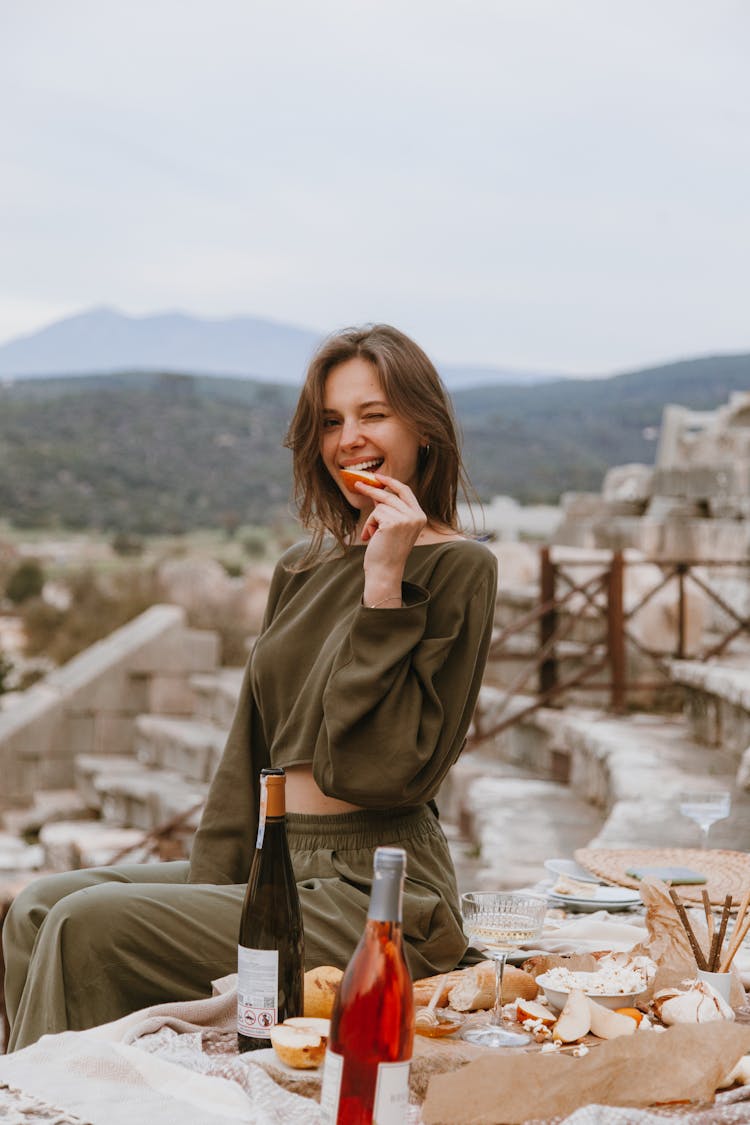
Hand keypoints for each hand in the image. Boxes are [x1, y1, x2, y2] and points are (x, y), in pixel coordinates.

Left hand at [356, 473, 426, 602]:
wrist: (385, 571)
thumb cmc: (386, 551)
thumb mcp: (390, 526)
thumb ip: (388, 509)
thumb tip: (377, 492)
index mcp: (420, 516)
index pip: (406, 491)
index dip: (392, 482)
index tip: (378, 476)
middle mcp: (416, 516)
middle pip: (390, 494)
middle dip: (372, 489)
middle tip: (357, 484)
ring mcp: (406, 519)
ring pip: (380, 505)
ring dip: (371, 519)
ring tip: (372, 534)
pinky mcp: (394, 522)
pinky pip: (374, 514)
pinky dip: (369, 524)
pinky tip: (372, 537)